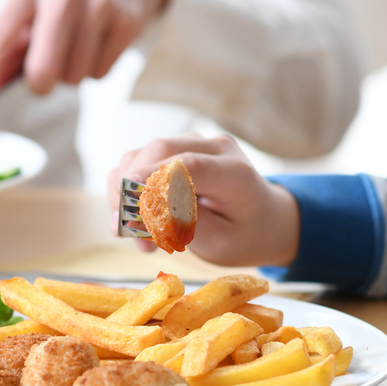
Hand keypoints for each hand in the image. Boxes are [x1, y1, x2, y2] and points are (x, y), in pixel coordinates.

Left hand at [0, 0, 168, 119]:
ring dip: (72, 72)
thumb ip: (8, 44)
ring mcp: (99, 5)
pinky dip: (96, 67)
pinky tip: (99, 41)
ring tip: (79, 42)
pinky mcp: (127, 21)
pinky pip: (100, 74)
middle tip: (49, 65)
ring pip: (73, 78)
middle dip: (41, 82)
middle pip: (41, 73)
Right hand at [108, 135, 300, 266]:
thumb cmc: (243, 234)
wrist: (261, 220)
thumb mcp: (219, 241)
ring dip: (126, 193)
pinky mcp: (177, 149)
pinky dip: (129, 189)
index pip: (191, 165)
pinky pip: (139, 161)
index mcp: (235, 173)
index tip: (128, 198)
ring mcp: (194, 144)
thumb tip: (138, 212)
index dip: (155, 176)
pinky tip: (138, 218)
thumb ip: (182, 222)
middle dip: (132, 188)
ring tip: (136, 233)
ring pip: (142, 154)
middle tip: (125, 230)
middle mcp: (215, 148)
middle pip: (160, 150)